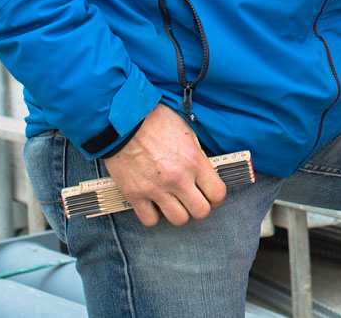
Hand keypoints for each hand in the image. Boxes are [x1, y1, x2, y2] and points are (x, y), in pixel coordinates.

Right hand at [102, 105, 227, 226]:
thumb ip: (197, 156)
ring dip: (178, 212)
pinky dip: (153, 215)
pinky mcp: (134, 195)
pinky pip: (150, 220)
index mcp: (194, 161)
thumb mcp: (186, 132)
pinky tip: (154, 203)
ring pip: (178, 220)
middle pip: (201, 211)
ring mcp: (155, 189)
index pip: (217, 193)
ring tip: (173, 201)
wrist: (123, 120)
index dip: (216, 196)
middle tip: (193, 199)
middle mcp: (177, 179)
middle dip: (200, 206)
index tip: (210, 194)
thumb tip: (203, 174)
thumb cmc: (155, 120)